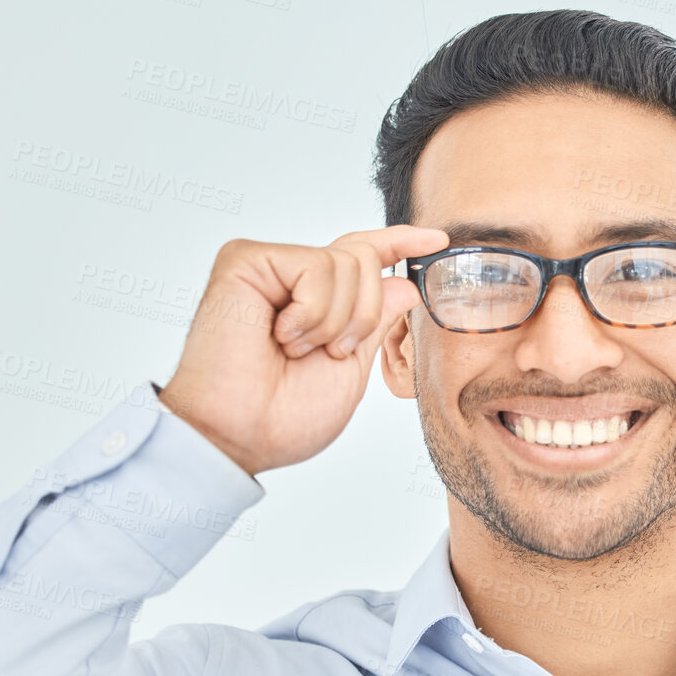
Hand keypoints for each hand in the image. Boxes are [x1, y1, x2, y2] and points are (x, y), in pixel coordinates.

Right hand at [157, 225, 448, 474]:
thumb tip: (403, 284)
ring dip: (334, 323)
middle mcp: (290, 277)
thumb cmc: (282, 417)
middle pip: (365, 259)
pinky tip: (279, 336)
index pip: (363, 257)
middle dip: (362, 317)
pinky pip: (316, 268)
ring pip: (347, 264)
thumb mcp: (350, 368)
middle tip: (329, 353)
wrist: (239, 436)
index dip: (400, 243)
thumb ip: (375, 322)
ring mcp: (268, 265)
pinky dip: (311, 314)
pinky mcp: (246, 259)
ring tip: (293, 349)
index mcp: (314, 301)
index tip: (437, 240)